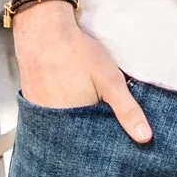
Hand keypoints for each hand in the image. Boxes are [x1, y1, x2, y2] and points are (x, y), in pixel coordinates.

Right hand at [13, 4, 151, 141]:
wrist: (42, 30)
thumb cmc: (76, 52)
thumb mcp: (110, 80)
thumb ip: (127, 110)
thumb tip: (145, 137)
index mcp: (72, 124)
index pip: (92, 147)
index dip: (104, 142)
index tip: (113, 137)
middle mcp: (52, 124)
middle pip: (76, 139)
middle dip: (90, 134)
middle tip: (96, 112)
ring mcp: (39, 114)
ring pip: (62, 128)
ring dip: (74, 123)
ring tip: (81, 101)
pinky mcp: (31, 104)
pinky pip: (49, 117)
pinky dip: (60, 112)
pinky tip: (67, 96)